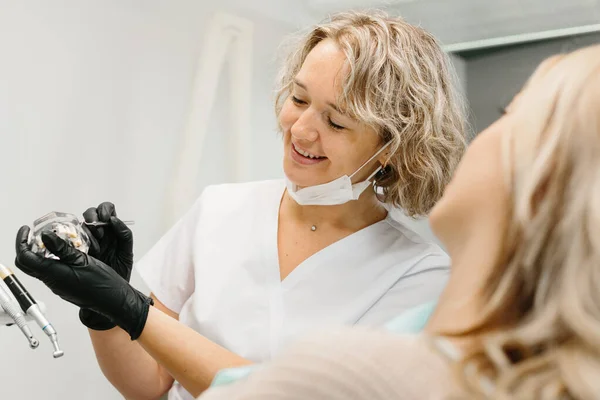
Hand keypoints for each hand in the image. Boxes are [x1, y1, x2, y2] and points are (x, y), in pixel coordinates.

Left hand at [14, 226, 151, 339]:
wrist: (113, 301)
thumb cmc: (103, 284)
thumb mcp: (83, 260)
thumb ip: (62, 249)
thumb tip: (46, 236)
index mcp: (54, 274)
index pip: (25, 258)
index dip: (22, 242)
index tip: (27, 230)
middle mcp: (52, 281)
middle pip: (28, 263)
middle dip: (28, 247)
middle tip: (35, 235)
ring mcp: (58, 284)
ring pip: (39, 266)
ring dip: (41, 252)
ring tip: (54, 241)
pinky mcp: (65, 286)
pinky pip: (51, 271)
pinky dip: (53, 259)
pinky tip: (66, 252)